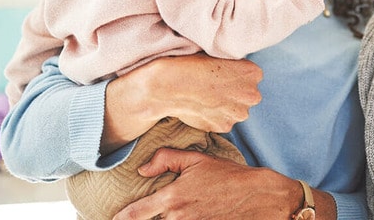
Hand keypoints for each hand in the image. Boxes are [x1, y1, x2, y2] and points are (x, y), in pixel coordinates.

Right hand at [102, 54, 262, 152]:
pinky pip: (223, 121)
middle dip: (234, 93)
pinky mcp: (225, 127)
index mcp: (253, 73)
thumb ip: (234, 67)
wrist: (169, 86)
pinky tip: (202, 107)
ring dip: (225, 106)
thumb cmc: (191, 66)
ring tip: (206, 98)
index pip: (251, 76)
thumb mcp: (218, 57)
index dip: (235, 76)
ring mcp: (239, 114)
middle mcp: (252, 95)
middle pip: (246, 95)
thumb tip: (236, 72)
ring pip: (236, 110)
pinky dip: (215, 117)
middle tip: (214, 87)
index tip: (221, 75)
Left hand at [112, 148, 329, 219]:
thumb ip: (166, 159)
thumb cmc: (228, 176)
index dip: (122, 218)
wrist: (259, 197)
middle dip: (144, 219)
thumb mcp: (198, 159)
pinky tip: (183, 217)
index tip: (113, 218)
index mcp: (173, 198)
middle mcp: (179, 218)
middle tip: (136, 216)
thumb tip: (142, 169)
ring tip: (167, 213)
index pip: (137, 213)